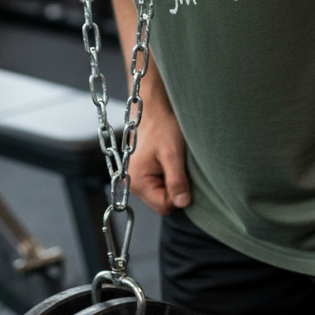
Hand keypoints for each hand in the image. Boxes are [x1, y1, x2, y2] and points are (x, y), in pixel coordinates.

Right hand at [128, 97, 191, 215]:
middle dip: (174, 188)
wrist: (154, 108)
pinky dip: (166, 176)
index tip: (181, 174)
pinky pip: (158, 185)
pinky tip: (166, 161)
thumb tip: (183, 203)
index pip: (164, 206)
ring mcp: (135, 178)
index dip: (178, 194)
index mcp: (136, 180)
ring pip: (160, 194)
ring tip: (170, 160)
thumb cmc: (162, 127)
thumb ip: (177, 181)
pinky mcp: (140, 172)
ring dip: (170, 181)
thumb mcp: (173, 154)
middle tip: (176, 165)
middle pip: (161, 202)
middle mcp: (131, 182)